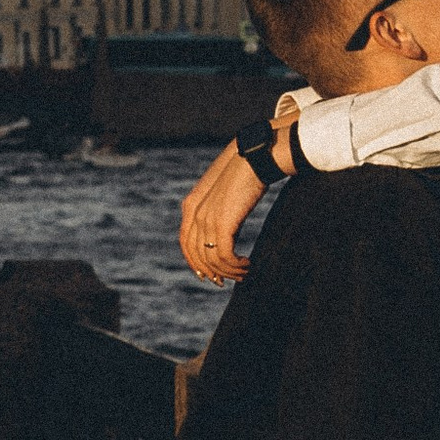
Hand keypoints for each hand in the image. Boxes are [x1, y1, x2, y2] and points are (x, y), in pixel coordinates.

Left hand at [180, 141, 265, 283]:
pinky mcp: (222, 224)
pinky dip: (236, 266)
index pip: (186, 243)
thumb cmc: (244, 172)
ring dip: (230, 271)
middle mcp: (194, 214)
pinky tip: (247, 264)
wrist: (254, 157)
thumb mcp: (223, 193)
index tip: (210, 274)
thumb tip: (224, 228)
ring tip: (244, 272)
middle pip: (196, 255)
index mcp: (190, 205)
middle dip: (212, 272)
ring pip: (212, 260)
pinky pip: (225, 257)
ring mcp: (206, 219)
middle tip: (228, 281)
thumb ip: (216, 210)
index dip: (196, 262)